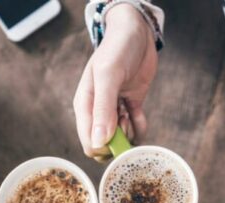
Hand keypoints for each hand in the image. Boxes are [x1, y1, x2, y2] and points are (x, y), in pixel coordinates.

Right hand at [73, 4, 157, 158]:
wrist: (137, 32)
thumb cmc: (117, 49)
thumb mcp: (108, 76)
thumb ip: (103, 109)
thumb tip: (98, 142)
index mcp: (85, 106)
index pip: (89, 143)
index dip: (105, 148)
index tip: (119, 136)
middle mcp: (97, 112)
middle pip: (106, 144)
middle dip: (119, 141)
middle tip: (125, 120)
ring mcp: (114, 110)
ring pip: (122, 139)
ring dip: (130, 132)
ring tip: (130, 111)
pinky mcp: (130, 106)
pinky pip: (135, 129)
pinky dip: (140, 127)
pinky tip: (139, 114)